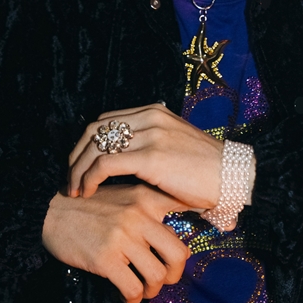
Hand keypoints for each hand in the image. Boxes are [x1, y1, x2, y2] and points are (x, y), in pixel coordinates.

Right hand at [42, 183, 190, 302]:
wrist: (51, 210)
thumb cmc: (90, 205)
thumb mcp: (124, 193)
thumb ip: (150, 204)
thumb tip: (176, 227)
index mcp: (146, 198)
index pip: (184, 210)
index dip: (194, 223)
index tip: (185, 239)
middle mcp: (139, 216)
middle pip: (178, 254)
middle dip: (174, 274)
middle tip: (162, 278)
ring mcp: (123, 237)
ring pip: (157, 276)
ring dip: (152, 290)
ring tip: (141, 288)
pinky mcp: (106, 258)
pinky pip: (132, 288)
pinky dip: (132, 298)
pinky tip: (125, 294)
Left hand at [68, 103, 222, 209]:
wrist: (232, 175)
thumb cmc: (204, 169)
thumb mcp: (173, 146)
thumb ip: (149, 146)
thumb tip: (123, 163)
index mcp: (153, 111)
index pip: (105, 120)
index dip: (87, 143)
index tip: (80, 165)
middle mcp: (149, 117)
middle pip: (95, 129)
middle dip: (76, 154)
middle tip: (71, 178)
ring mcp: (150, 134)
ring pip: (96, 145)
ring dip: (78, 169)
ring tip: (76, 189)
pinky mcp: (151, 157)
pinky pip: (106, 163)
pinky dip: (89, 177)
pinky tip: (88, 191)